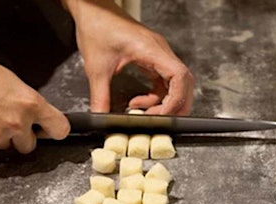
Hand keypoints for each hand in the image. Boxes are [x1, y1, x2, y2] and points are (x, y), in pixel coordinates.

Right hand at [0, 41, 69, 152]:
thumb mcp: (13, 82)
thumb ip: (28, 102)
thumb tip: (36, 116)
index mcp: (31, 103)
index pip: (60, 129)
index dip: (55, 130)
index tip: (51, 129)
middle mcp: (18, 122)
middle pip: (30, 146)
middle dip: (22, 137)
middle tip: (10, 122)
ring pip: (7, 146)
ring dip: (1, 137)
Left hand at [63, 0, 193, 114]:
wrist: (92, 9)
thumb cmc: (97, 26)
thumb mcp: (96, 68)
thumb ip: (100, 97)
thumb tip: (102, 119)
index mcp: (152, 49)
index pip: (179, 76)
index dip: (175, 100)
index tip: (161, 116)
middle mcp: (159, 51)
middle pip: (183, 82)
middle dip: (175, 105)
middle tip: (159, 121)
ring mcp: (157, 54)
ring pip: (174, 83)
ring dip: (163, 102)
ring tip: (142, 111)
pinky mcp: (150, 57)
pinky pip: (162, 80)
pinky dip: (155, 95)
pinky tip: (138, 101)